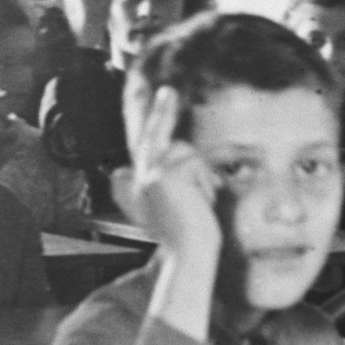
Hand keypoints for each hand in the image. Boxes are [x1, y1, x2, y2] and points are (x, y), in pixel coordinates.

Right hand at [114, 86, 220, 261]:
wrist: (190, 253)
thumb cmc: (193, 236)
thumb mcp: (183, 205)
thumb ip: (176, 183)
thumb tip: (159, 172)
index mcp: (143, 185)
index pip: (145, 146)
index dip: (149, 119)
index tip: (156, 96)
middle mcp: (140, 178)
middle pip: (159, 137)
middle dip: (161, 110)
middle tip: (168, 90)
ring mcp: (150, 174)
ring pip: (187, 152)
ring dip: (201, 175)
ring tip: (199, 203)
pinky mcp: (163, 175)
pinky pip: (195, 163)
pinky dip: (204, 182)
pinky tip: (200, 203)